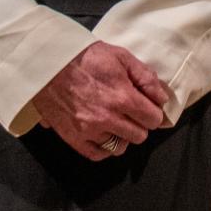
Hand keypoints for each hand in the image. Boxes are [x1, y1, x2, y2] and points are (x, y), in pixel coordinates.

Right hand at [31, 42, 172, 160]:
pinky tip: (103, 134)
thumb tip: (161, 98)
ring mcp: (89, 130)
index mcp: (122, 97)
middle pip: (139, 135)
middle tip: (130, 112)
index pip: (153, 119)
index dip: (153, 112)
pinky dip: (104, 147)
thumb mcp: (121, 57)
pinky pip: (97, 154)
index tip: (147, 106)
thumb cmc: (86, 57)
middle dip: (139, 124)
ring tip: (115, 122)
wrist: (49, 62)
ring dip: (121, 136)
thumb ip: (145, 78)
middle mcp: (107, 118)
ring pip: (119, 147)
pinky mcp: (73, 137)